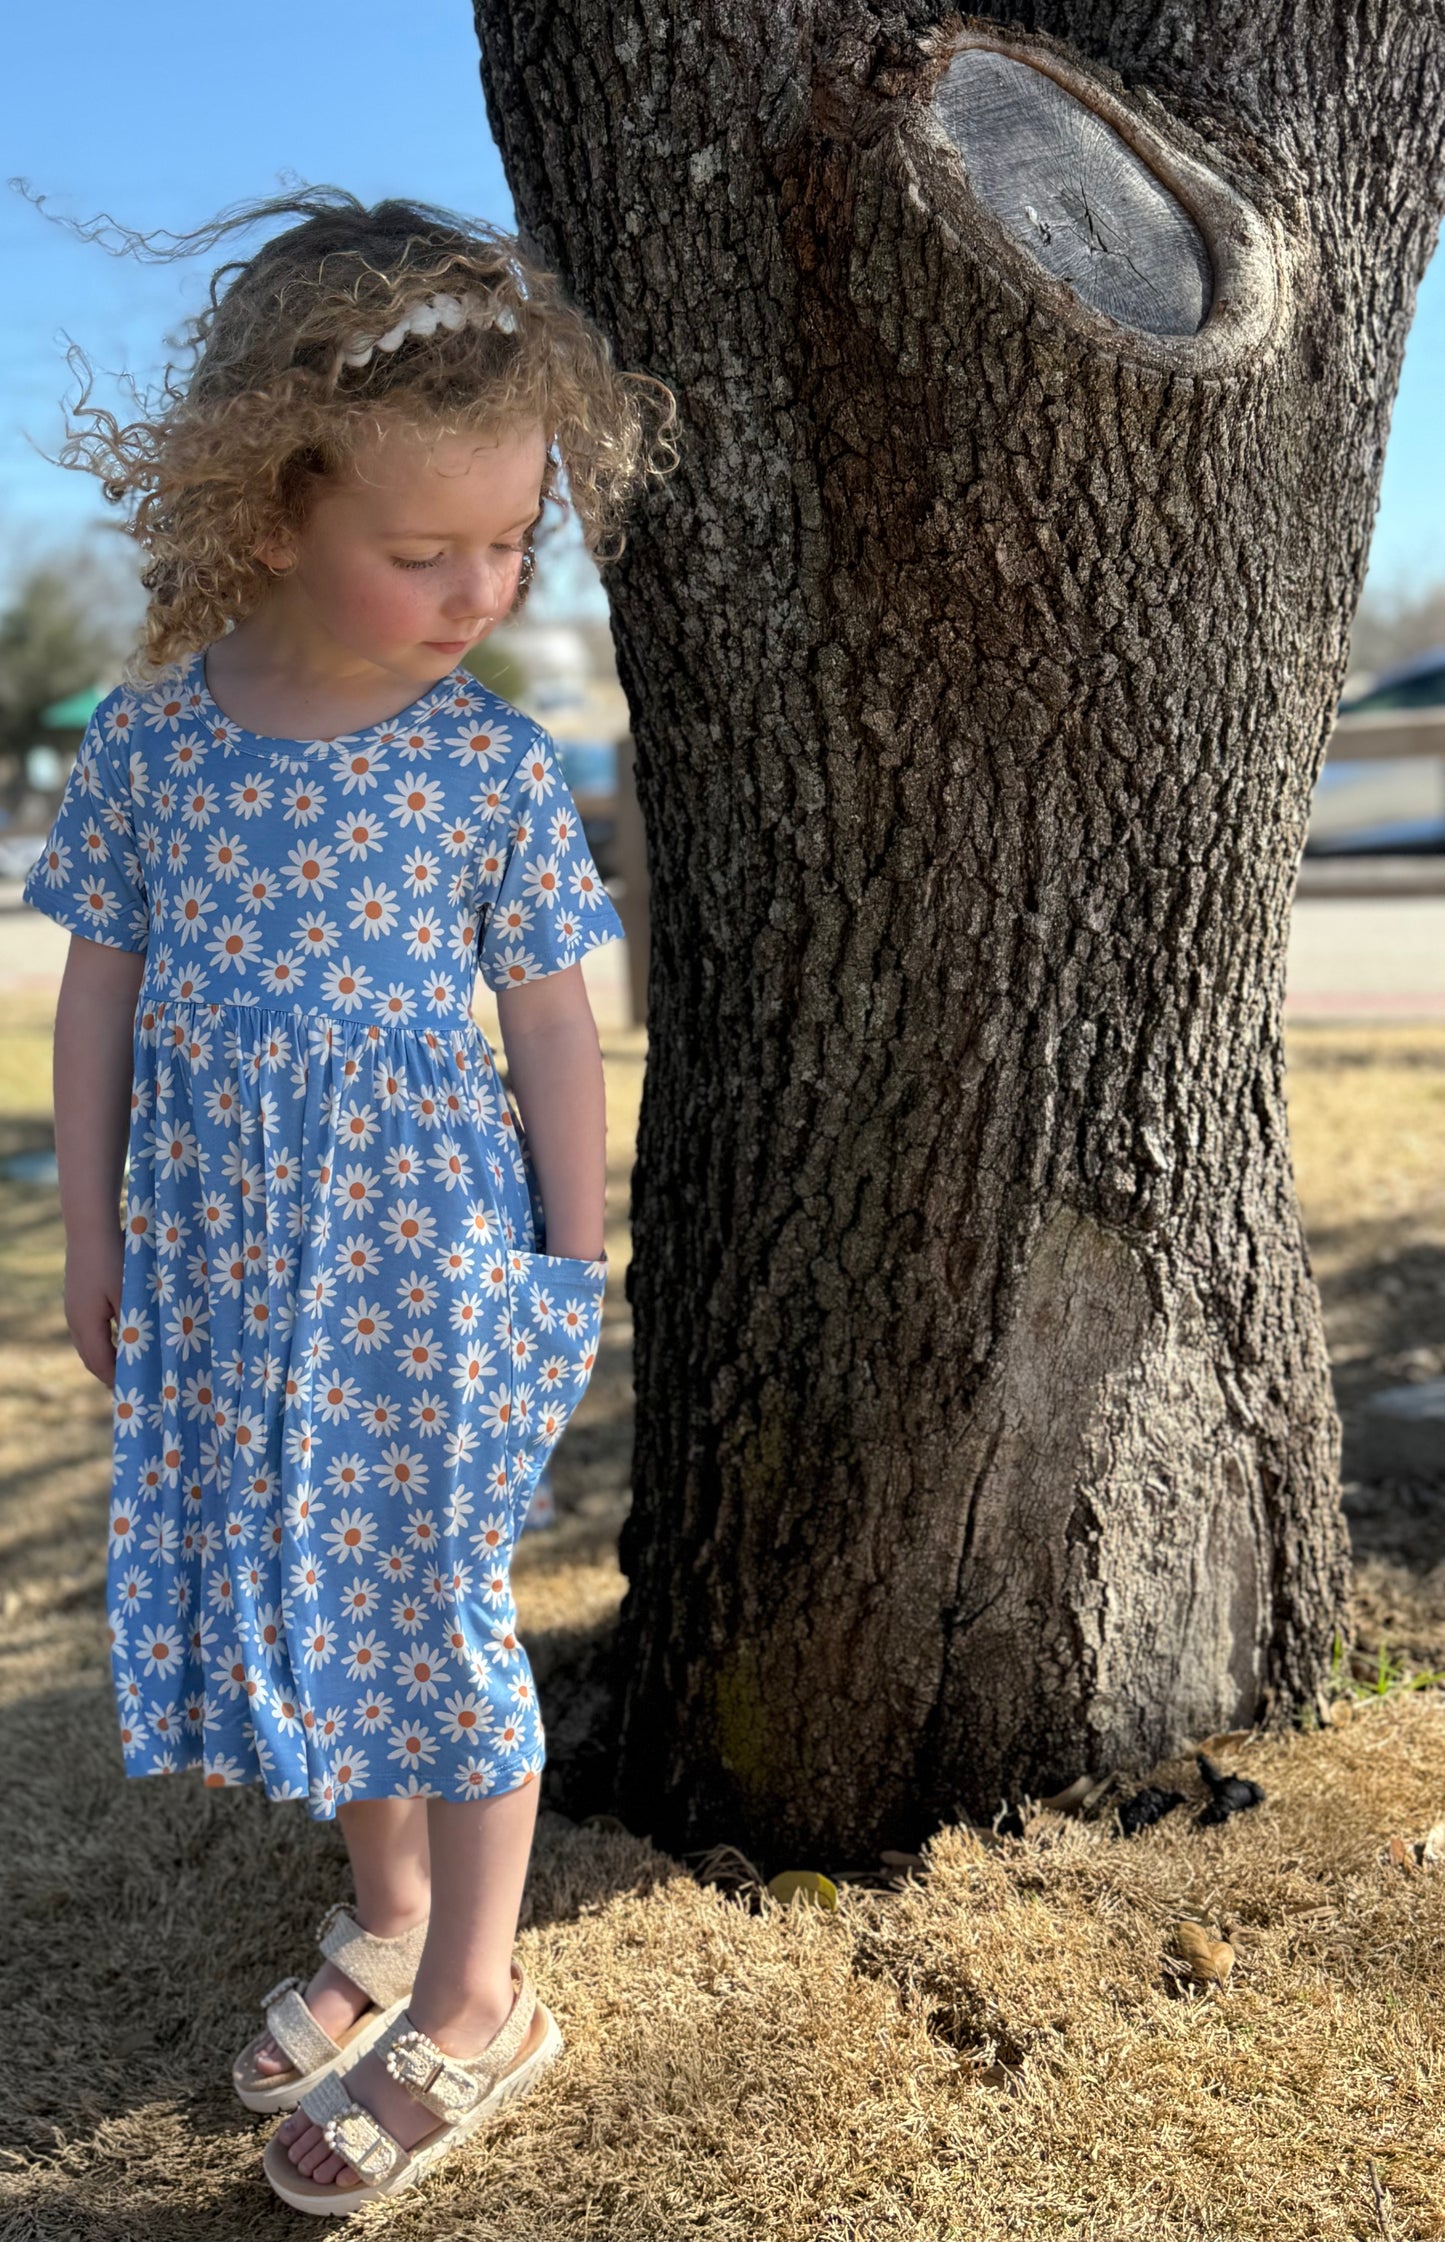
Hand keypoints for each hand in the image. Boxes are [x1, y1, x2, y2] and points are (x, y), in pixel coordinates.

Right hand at [64, 1231, 124, 1386]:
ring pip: (89, 1344)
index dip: (118, 1380)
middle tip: (135, 1386)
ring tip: (130, 1366)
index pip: (101, 1364)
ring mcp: (74, 1308)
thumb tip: (143, 1352)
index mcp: (86, 1324)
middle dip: (111, 1374)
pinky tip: (121, 1337)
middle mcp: (75, 1320)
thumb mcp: (128, 1293)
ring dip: (108, 1357)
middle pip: (92, 1358)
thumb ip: (133, 1323)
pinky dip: (104, 1340)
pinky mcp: (78, 1297)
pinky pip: (90, 1329)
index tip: (138, 1392)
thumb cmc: (113, 1258)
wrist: (89, 1226)